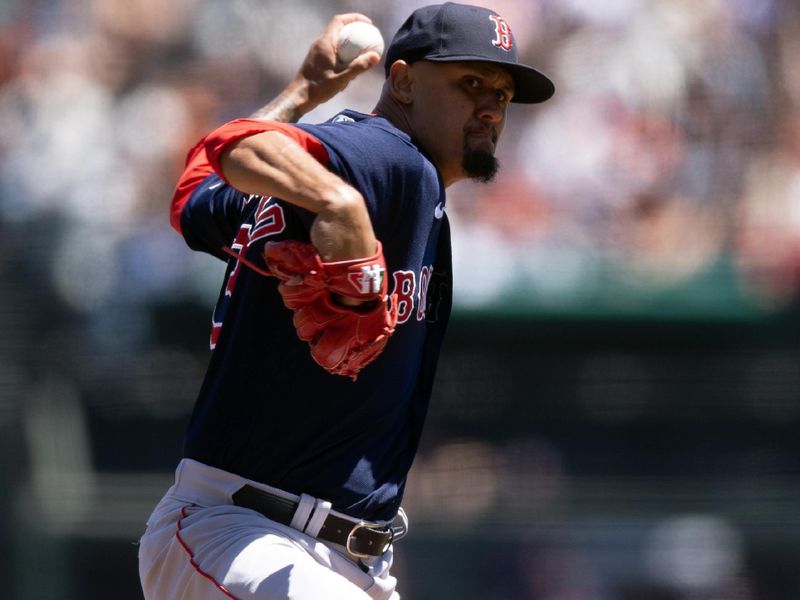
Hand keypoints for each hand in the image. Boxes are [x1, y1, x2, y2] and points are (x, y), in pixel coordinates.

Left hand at [251, 13, 380, 121]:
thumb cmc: (318, 88)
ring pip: (336, 40)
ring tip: (362, 52)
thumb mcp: (341, 79)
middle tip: (369, 37)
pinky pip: (333, 50)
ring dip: (349, 44)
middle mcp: (320, 44)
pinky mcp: (317, 59)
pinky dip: (343, 53)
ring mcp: (317, 51)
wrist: (299, 97)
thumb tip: (375, 56)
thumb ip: (358, 67)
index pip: (339, 21)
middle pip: (339, 29)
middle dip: (355, 30)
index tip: (368, 24)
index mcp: (325, 43)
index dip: (354, 18)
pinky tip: (350, 67)